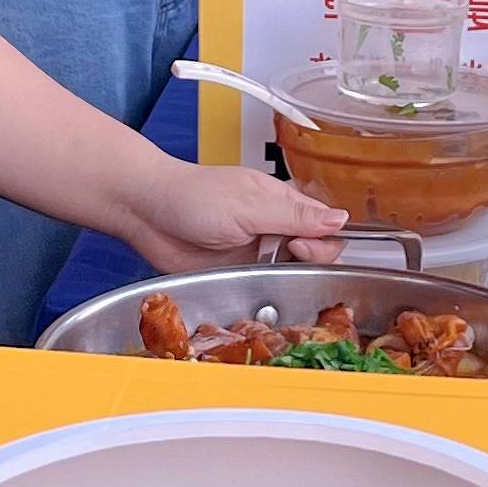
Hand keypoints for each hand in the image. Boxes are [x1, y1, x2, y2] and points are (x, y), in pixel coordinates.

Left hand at [114, 153, 346, 278]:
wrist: (146, 213)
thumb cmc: (193, 196)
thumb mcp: (249, 204)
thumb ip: (294, 215)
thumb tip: (341, 219)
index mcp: (283, 202)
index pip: (326, 226)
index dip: (322, 241)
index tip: (299, 246)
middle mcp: (275, 227)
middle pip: (315, 253)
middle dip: (308, 260)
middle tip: (282, 255)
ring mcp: (257, 253)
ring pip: (291, 272)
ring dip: (286, 276)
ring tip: (263, 270)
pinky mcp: (239, 274)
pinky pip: (265, 286)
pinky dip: (266, 289)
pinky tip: (257, 288)